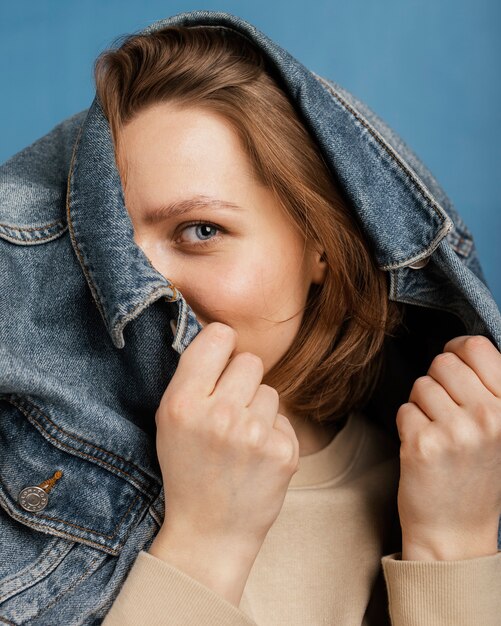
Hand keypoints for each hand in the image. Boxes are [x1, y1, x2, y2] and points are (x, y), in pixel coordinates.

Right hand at [153, 322, 298, 559]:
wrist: (209, 533)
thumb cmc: (187, 470)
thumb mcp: (169, 421)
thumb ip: (192, 378)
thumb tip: (222, 334)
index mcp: (182, 403)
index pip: (219, 336)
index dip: (221, 345)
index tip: (220, 361)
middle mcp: (218, 415)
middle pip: (250, 360)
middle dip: (241, 381)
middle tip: (229, 411)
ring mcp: (253, 435)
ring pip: (269, 390)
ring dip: (257, 410)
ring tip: (240, 441)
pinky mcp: (283, 452)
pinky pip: (284, 418)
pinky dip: (273, 434)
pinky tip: (256, 458)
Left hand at [395, 335, 500, 559]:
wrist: (457, 533)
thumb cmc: (476, 477)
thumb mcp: (499, 430)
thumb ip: (486, 390)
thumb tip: (458, 347)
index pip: (477, 347)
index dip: (457, 350)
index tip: (453, 364)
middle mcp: (488, 417)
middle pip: (442, 362)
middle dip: (437, 382)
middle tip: (445, 414)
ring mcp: (455, 431)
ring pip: (420, 385)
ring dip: (421, 405)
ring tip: (437, 434)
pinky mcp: (422, 445)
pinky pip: (404, 410)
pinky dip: (408, 425)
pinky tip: (424, 448)